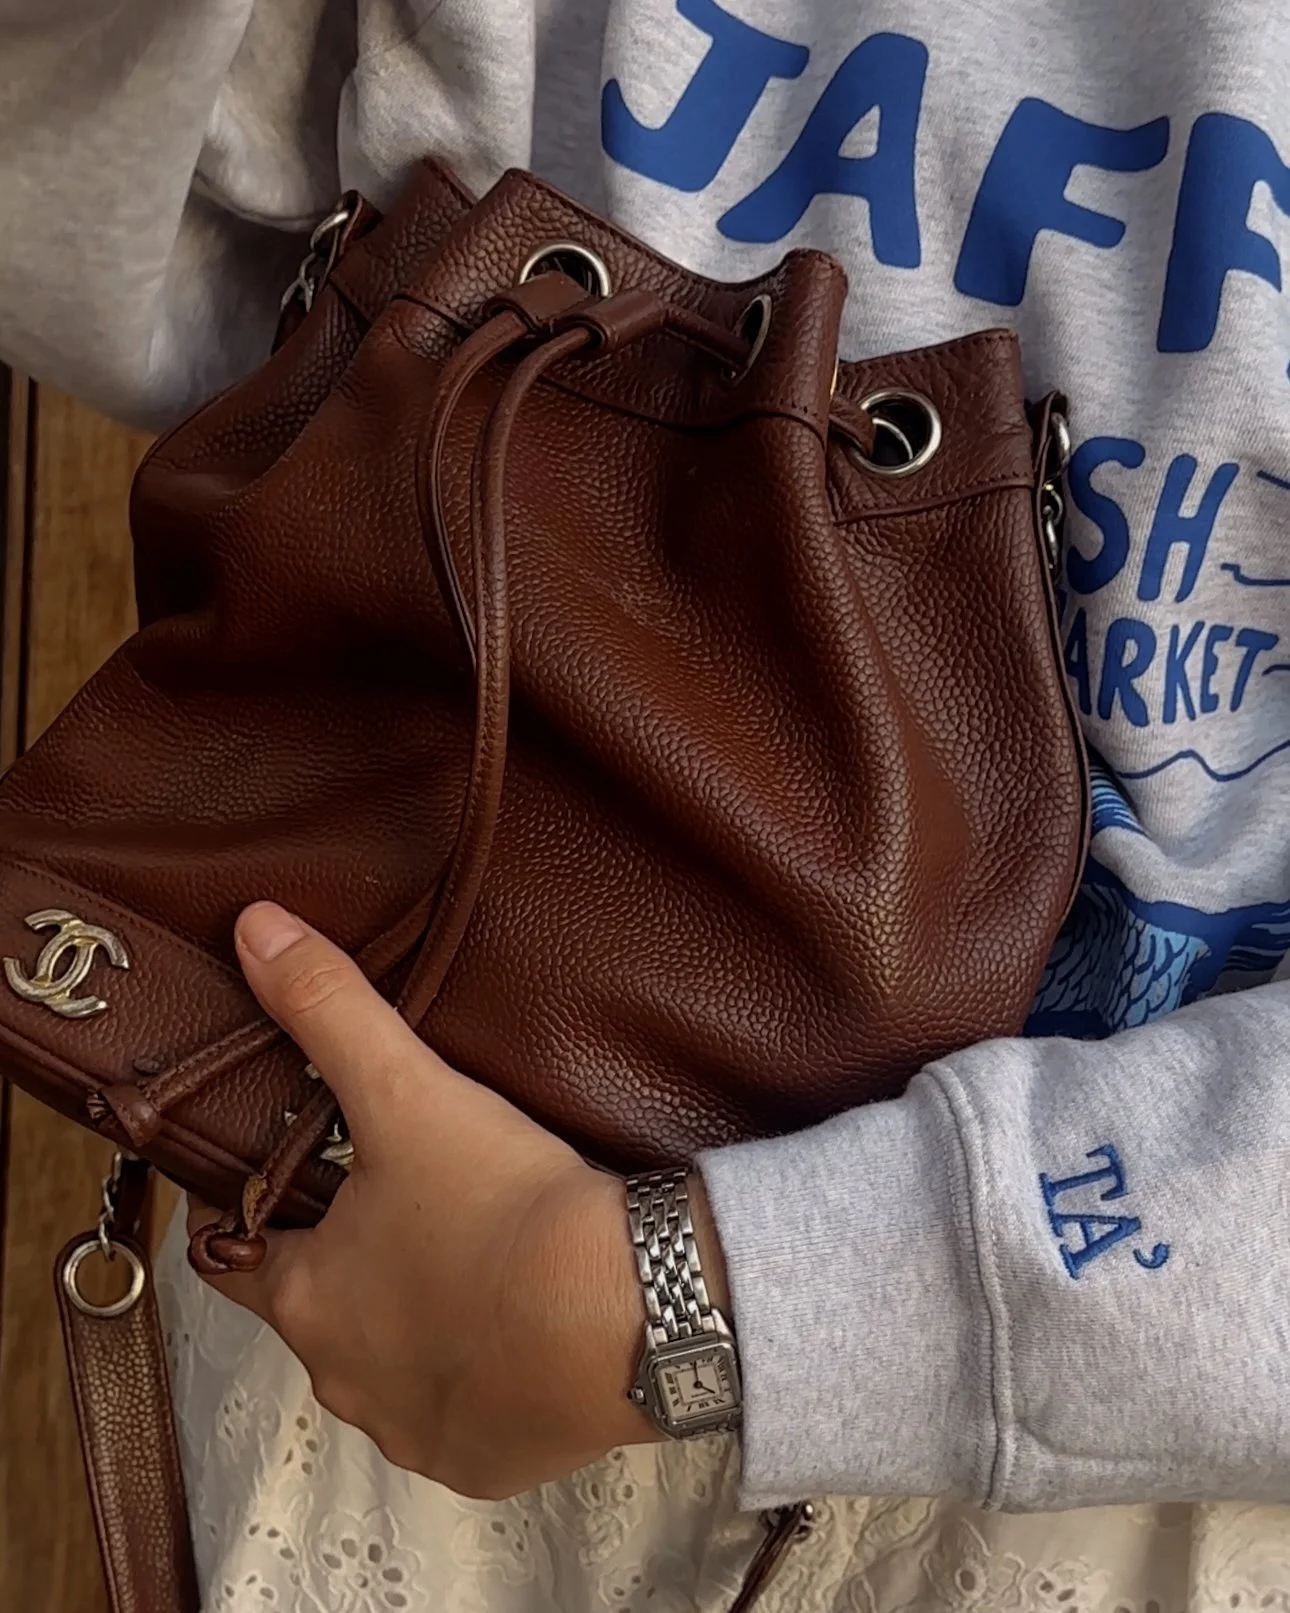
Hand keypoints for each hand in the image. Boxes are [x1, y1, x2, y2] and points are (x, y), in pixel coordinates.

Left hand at [188, 901, 729, 1498]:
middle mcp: (344, 1378)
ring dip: (417, 1328)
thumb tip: (254, 925)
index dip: (254, 1220)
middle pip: (324, 1314)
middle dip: (350, 1268)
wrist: (626, 1311)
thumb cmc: (502, 1208)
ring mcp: (415, 1430)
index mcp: (309, 1297)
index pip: (239, 1261)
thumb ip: (328, 1008)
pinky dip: (480, 1381)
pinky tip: (520, 1332)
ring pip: (393, 1370)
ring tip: (472, 1266)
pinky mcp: (486, 1463)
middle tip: (405, 1210)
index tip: (284, 1192)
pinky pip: (464, 1420)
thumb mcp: (409, 1093)